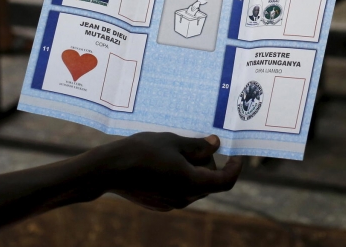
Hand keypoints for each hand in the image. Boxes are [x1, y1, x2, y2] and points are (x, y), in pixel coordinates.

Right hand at [99, 133, 241, 210]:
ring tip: (178, 151)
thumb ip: (198, 145)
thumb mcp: (174, 141)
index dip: (235, 168)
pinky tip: (166, 163)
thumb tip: (216, 144)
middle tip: (199, 144)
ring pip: (194, 188)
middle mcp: (184, 198)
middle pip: (209, 183)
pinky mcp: (159, 204)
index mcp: (191, 182)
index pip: (225, 181)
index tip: (236, 155)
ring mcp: (171, 204)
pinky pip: (180, 191)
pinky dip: (182, 177)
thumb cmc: (142, 151)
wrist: (109, 169)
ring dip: (195, 171)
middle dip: (211, 165)